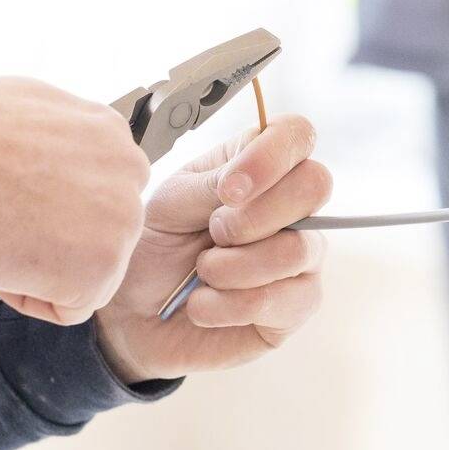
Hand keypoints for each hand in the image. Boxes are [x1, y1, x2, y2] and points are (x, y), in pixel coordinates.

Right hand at [0, 79, 152, 321]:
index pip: (101, 183)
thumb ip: (56, 133)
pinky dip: (33, 298)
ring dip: (45, 268)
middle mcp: (127, 171)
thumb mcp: (22, 101)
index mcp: (109, 130)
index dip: (55, 201)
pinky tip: (1, 266)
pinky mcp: (101, 269)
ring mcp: (120, 221)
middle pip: (102, 226)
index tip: (21, 201)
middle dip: (58, 235)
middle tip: (9, 226)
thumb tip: (50, 152)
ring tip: (0, 241)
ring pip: (90, 268)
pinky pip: (71, 306)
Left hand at [92, 112, 329, 382]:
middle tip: (213, 232)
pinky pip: (286, 301)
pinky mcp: (296, 306)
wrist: (133, 314)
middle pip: (315, 186)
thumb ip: (215, 182)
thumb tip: (250, 179)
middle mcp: (289, 207)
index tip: (228, 190)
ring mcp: (300, 256)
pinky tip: (202, 306)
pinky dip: (231, 305)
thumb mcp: (172, 203)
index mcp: (257, 165)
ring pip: (297, 250)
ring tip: (202, 272)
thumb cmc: (156, 247)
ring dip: (235, 266)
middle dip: (254, 216)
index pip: (296, 134)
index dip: (270, 156)